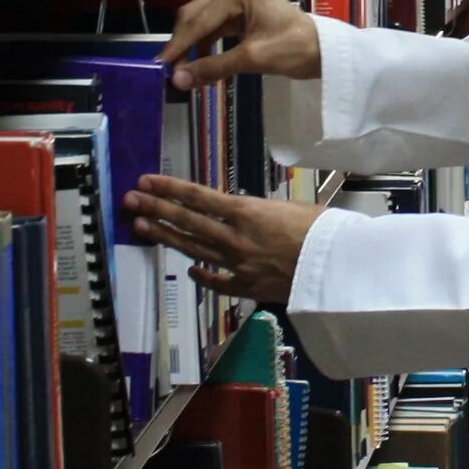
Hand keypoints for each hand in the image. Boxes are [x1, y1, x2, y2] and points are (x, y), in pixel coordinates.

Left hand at [128, 174, 319, 307]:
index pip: (198, 197)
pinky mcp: (247, 287)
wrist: (337, 268)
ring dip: (166, 236)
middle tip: (131, 200)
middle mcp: (234, 238)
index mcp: (246, 212)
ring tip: (143, 226)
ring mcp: (237, 265)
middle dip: (156, 208)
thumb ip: (260, 211)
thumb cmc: (323, 229)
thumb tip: (247, 214)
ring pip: (194, 248)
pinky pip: (217, 281)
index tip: (146, 181)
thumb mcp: (291, 206)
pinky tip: (189, 269)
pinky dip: (202, 275)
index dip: (169, 189)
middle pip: (187, 221)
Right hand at [161, 0, 323, 90]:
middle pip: (195, 16)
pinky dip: (204, 45)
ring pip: (202, 23)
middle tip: (167, 72)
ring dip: (192, 46)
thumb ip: (213, 67)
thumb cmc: (295, 49)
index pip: (198, 19)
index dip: (178, 45)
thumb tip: (178, 80)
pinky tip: (198, 64)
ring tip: (181, 72)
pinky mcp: (240, 11)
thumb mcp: (253, 59)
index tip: (159, 66)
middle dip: (182, 45)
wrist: (326, 52)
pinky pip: (214, 28)